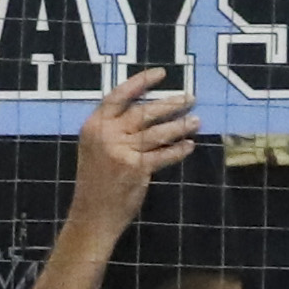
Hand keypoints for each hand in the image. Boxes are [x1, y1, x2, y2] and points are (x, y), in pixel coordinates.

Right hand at [68, 66, 198, 228]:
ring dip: (180, 126)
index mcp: (94, 125)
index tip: (161, 74)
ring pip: (158, 132)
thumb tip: (148, 110)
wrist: (92, 215)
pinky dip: (178, 150)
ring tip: (196, 121)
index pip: (119, 95)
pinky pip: (163, 155)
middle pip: (144, 111)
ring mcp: (121, 151)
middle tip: (190, 98)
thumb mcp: (95, 147)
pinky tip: (189, 145)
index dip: (141, 82)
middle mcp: (106, 134)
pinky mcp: (136, 169)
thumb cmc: (96, 180)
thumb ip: (114, 128)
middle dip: (170, 104)